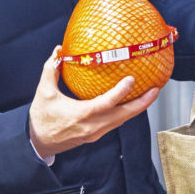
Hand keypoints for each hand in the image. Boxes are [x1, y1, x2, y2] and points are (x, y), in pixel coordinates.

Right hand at [29, 47, 160, 158]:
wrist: (38, 143)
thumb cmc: (41, 118)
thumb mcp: (44, 92)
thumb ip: (51, 69)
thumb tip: (59, 50)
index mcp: (81, 115)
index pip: (106, 104)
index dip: (121, 92)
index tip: (132, 80)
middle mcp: (92, 126)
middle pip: (124, 116)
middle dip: (142, 103)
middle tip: (155, 89)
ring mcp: (96, 133)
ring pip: (122, 121)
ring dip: (138, 108)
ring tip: (150, 94)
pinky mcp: (96, 135)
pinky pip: (116, 123)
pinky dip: (127, 113)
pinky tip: (132, 103)